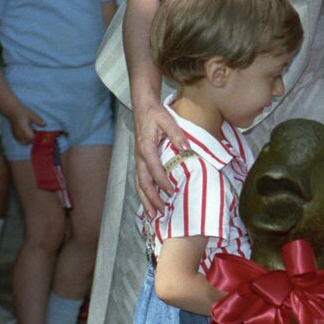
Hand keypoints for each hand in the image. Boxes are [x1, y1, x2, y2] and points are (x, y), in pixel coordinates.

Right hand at [6, 105, 45, 145]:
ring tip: (34, 132)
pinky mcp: (15, 134)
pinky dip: (25, 140)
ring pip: (25, 142)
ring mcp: (16, 135)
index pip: (32, 138)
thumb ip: (38, 120)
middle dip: (35, 139)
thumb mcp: (32, 115)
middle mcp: (19, 133)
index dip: (38, 138)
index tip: (43, 136)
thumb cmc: (23, 112)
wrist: (13, 111)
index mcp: (24, 129)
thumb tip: (45, 125)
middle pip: (29, 141)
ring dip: (30, 140)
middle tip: (40, 134)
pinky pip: (21, 141)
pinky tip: (29, 134)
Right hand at [133, 97, 187, 217]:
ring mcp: (138, 160)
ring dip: (145, 200)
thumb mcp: (168, 120)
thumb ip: (177, 134)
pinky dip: (144, 193)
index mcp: (146, 148)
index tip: (172, 192)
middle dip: (151, 198)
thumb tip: (185, 148)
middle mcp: (140, 157)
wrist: (143, 108)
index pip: (154, 169)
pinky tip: (150, 203)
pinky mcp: (140, 161)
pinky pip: (141, 180)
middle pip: (143, 182)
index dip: (162, 182)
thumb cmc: (156, 114)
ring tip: (152, 215)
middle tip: (160, 212)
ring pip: (140, 184)